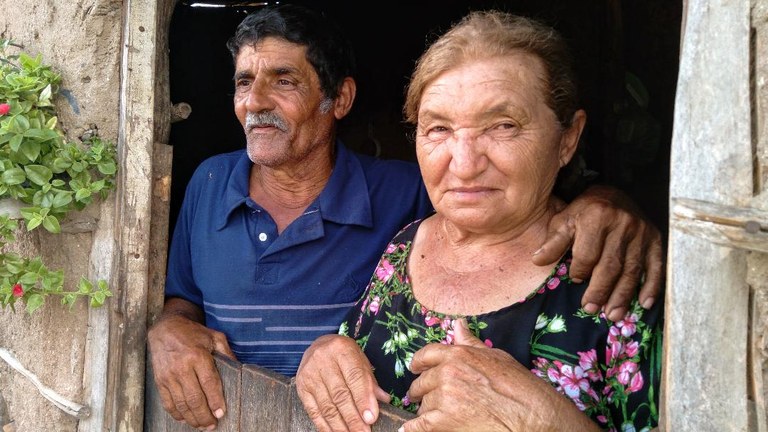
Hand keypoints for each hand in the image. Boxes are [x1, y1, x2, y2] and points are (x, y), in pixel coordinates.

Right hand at [147, 298, 235, 429]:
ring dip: (192, 418)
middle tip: (212, 425)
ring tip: (202, 426)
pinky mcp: (159, 381)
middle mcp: (182, 367)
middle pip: (194, 398)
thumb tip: (240, 368)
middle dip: (204, 416)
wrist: (165, 328)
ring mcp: (169, 376)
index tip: (221, 413)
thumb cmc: (193, 333)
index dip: (215, 401)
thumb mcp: (214, 337)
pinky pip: (168, 402)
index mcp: (198, 356)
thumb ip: (227, 353)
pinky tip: (185, 418)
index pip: (209, 383)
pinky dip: (177, 414)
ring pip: (181, 404)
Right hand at [296, 334, 389, 431]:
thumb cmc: (344, 356)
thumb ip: (370, 381)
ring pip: (326, 406)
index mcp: (342, 349)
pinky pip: (313, 411)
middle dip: (353, 418)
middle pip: (340, 394)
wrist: (318, 346)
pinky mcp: (301, 388)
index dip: (363, 399)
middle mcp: (323, 360)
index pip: (355, 377)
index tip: (371, 418)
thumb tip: (384, 401)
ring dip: (340, 425)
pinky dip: (325, 426)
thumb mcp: (360, 360)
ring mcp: (309, 374)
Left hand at [402, 319, 599, 431]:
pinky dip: (413, 429)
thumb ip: (471, 343)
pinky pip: (419, 426)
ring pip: (423, 405)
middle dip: (422, 391)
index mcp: (458, 355)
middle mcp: (447, 374)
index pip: (427, 355)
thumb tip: (458, 325)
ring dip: (428, 411)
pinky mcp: (443, 422)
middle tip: (424, 397)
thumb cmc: (519, 387)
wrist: (532, 415)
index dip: (418, 362)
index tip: (415, 368)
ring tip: (440, 415)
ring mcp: (444, 398)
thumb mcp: (496, 357)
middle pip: (422, 382)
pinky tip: (410, 430)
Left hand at [534, 185, 663, 320]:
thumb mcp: (564, 220)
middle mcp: (622, 223)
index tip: (575, 281)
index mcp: (597, 216)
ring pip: (632, 270)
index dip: (579, 270)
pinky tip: (645, 303)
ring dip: (623, 295)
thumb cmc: (584, 211)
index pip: (588, 254)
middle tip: (591, 309)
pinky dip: (652, 286)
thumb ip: (553, 242)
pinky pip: (656, 265)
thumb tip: (537, 261)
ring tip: (613, 315)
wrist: (613, 195)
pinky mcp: (655, 239)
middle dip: (600, 291)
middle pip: (610, 265)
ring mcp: (641, 232)